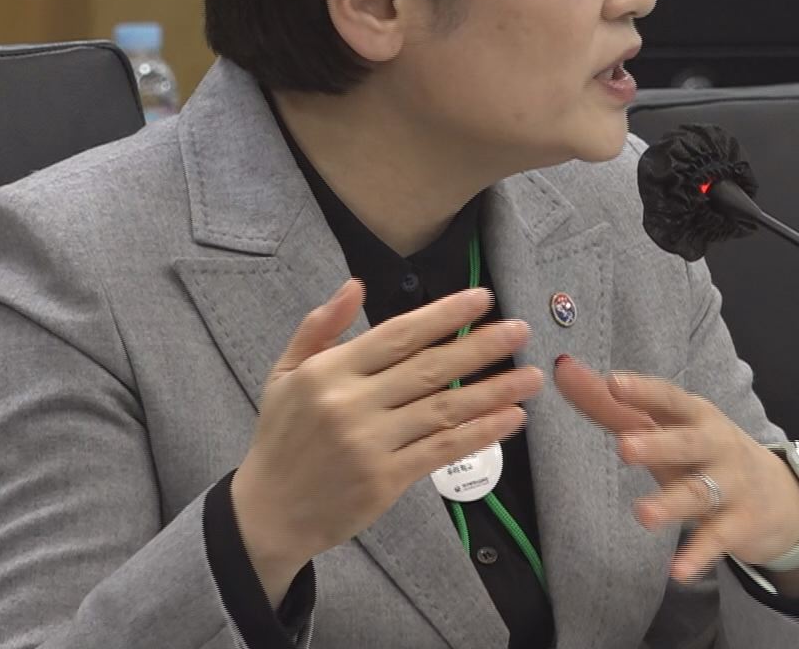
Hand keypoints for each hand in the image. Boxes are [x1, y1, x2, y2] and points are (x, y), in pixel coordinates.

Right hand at [231, 280, 544, 604]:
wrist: (268, 513)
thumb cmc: (281, 438)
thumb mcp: (285, 374)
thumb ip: (320, 327)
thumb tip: (355, 285)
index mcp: (330, 372)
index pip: (399, 334)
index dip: (444, 315)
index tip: (482, 299)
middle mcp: (352, 404)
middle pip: (430, 369)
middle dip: (481, 347)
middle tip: (521, 330)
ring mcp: (370, 444)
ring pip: (444, 410)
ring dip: (494, 391)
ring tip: (530, 376)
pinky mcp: (385, 480)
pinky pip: (442, 450)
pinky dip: (480, 434)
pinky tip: (510, 419)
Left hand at [554, 357, 798, 584]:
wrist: (779, 496)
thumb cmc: (704, 453)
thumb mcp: (665, 428)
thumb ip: (611, 404)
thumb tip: (561, 369)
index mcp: (694, 415)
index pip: (667, 399)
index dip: (642, 390)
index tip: (613, 382)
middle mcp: (715, 444)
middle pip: (687, 442)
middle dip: (658, 444)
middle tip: (624, 448)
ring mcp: (731, 483)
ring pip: (699, 492)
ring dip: (672, 503)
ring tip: (644, 515)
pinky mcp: (740, 523)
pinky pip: (717, 538)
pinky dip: (698, 554)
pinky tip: (677, 571)